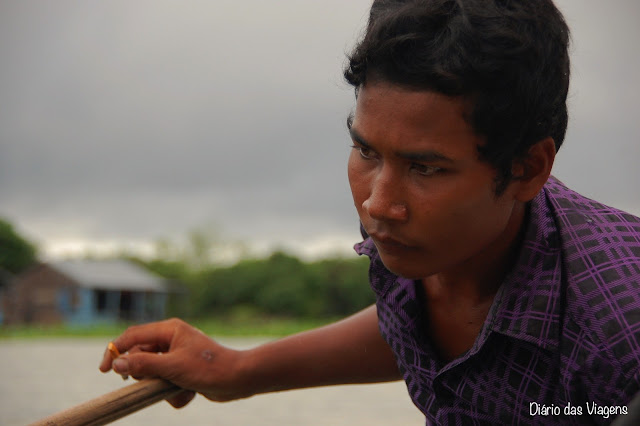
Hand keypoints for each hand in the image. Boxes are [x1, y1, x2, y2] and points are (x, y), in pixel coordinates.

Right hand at [99, 318, 252, 407]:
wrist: (237, 379)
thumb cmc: (207, 367)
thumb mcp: (172, 367)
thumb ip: (142, 364)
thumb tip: (116, 363)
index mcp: (169, 330)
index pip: (132, 336)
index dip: (115, 350)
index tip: (103, 370)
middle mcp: (171, 340)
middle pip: (140, 357)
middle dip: (144, 375)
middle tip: (149, 383)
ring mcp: (177, 356)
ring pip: (153, 375)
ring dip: (161, 387)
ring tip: (178, 388)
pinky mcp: (183, 371)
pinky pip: (166, 384)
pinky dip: (173, 393)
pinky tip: (189, 393)